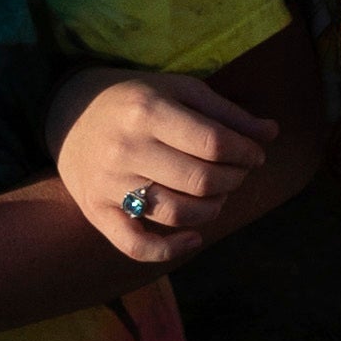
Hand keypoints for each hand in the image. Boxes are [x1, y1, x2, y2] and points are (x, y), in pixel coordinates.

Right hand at [54, 67, 284, 264]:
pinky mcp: (96, 212)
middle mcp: (126, 148)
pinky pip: (136, 245)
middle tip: (238, 173)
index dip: (247, 152)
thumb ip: (226, 113)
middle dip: (234, 180)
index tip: (255, 154)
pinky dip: (171, 250)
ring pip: (176, 213)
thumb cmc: (136, 99)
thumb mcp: (180, 90)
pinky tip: (194, 237)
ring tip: (218, 196)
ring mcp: (109, 184)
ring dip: (212, 210)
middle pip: (200, 180)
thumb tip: (272, 133)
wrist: (69, 113)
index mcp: (148, 111)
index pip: (214, 143)